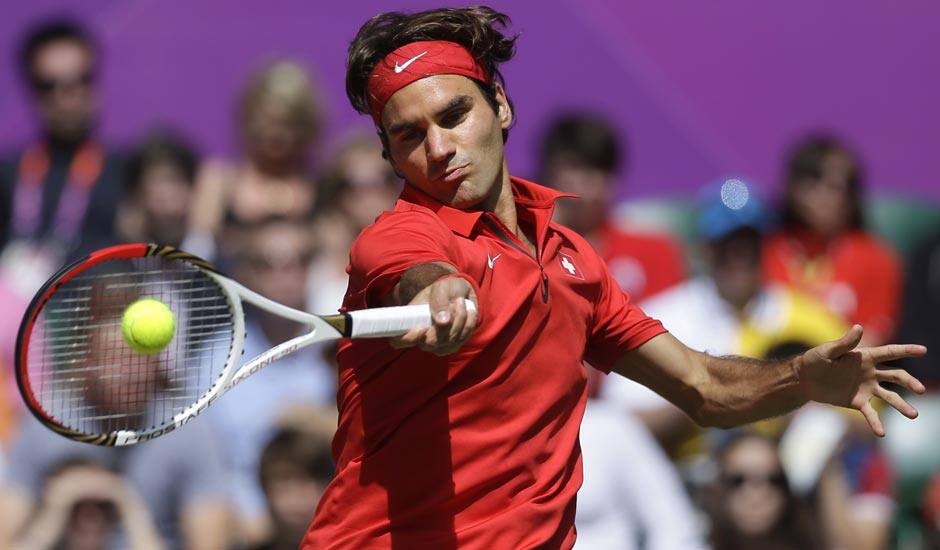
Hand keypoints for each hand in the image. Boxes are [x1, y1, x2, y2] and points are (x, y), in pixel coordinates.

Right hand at [390, 275, 477, 355]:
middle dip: (446, 324)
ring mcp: (436, 344)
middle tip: (454, 302)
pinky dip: (468, 324)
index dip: (408, 338)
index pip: (398, 341)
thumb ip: (439, 300)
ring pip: (448, 342)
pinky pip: (462, 340)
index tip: (423, 327)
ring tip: (461, 301)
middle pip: (430, 343)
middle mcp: (421, 337)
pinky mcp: (451, 346)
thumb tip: (442, 322)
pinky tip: (469, 311)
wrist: (461, 293)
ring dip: (460, 320)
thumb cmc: (446, 288)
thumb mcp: (442, 287)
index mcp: (409, 321)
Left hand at [797, 324, 926, 435]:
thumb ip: (845, 343)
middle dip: (909, 382)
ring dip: (902, 405)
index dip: (906, 350)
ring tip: (914, 415)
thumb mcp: (827, 351)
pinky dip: (876, 423)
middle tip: (920, 390)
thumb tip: (858, 327)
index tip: (923, 350)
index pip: (890, 352)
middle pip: (896, 376)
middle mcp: (870, 372)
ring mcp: (866, 388)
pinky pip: (870, 413)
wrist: (803, 380)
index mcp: (865, 357)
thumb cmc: (814, 360)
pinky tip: (882, 433)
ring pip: (889, 397)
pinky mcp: (858, 402)